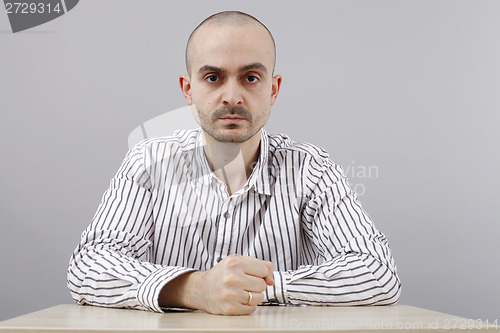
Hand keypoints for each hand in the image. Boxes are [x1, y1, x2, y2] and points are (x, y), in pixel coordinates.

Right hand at [159, 255, 273, 314]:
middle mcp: (232, 278)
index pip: (264, 269)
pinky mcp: (230, 309)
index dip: (261, 273)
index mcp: (235, 262)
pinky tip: (238, 300)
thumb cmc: (223, 274)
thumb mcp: (238, 261)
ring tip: (242, 291)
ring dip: (254, 296)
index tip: (253, 274)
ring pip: (259, 297)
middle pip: (262, 285)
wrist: (201, 289)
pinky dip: (248, 305)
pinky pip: (252, 309)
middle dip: (256, 285)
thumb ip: (260, 265)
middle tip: (245, 283)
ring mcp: (231, 294)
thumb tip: (271, 280)